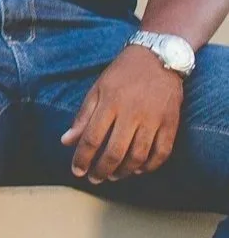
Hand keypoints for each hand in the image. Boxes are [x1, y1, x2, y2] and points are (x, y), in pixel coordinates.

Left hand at [61, 44, 182, 181]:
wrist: (158, 59)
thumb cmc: (122, 74)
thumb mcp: (97, 89)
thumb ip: (83, 116)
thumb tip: (66, 141)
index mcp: (109, 104)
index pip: (91, 138)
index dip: (82, 158)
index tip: (77, 171)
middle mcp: (132, 113)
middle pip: (115, 151)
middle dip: (102, 170)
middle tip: (95, 179)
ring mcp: (154, 119)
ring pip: (138, 155)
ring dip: (124, 171)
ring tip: (114, 176)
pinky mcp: (171, 123)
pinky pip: (162, 152)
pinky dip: (150, 166)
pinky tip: (138, 169)